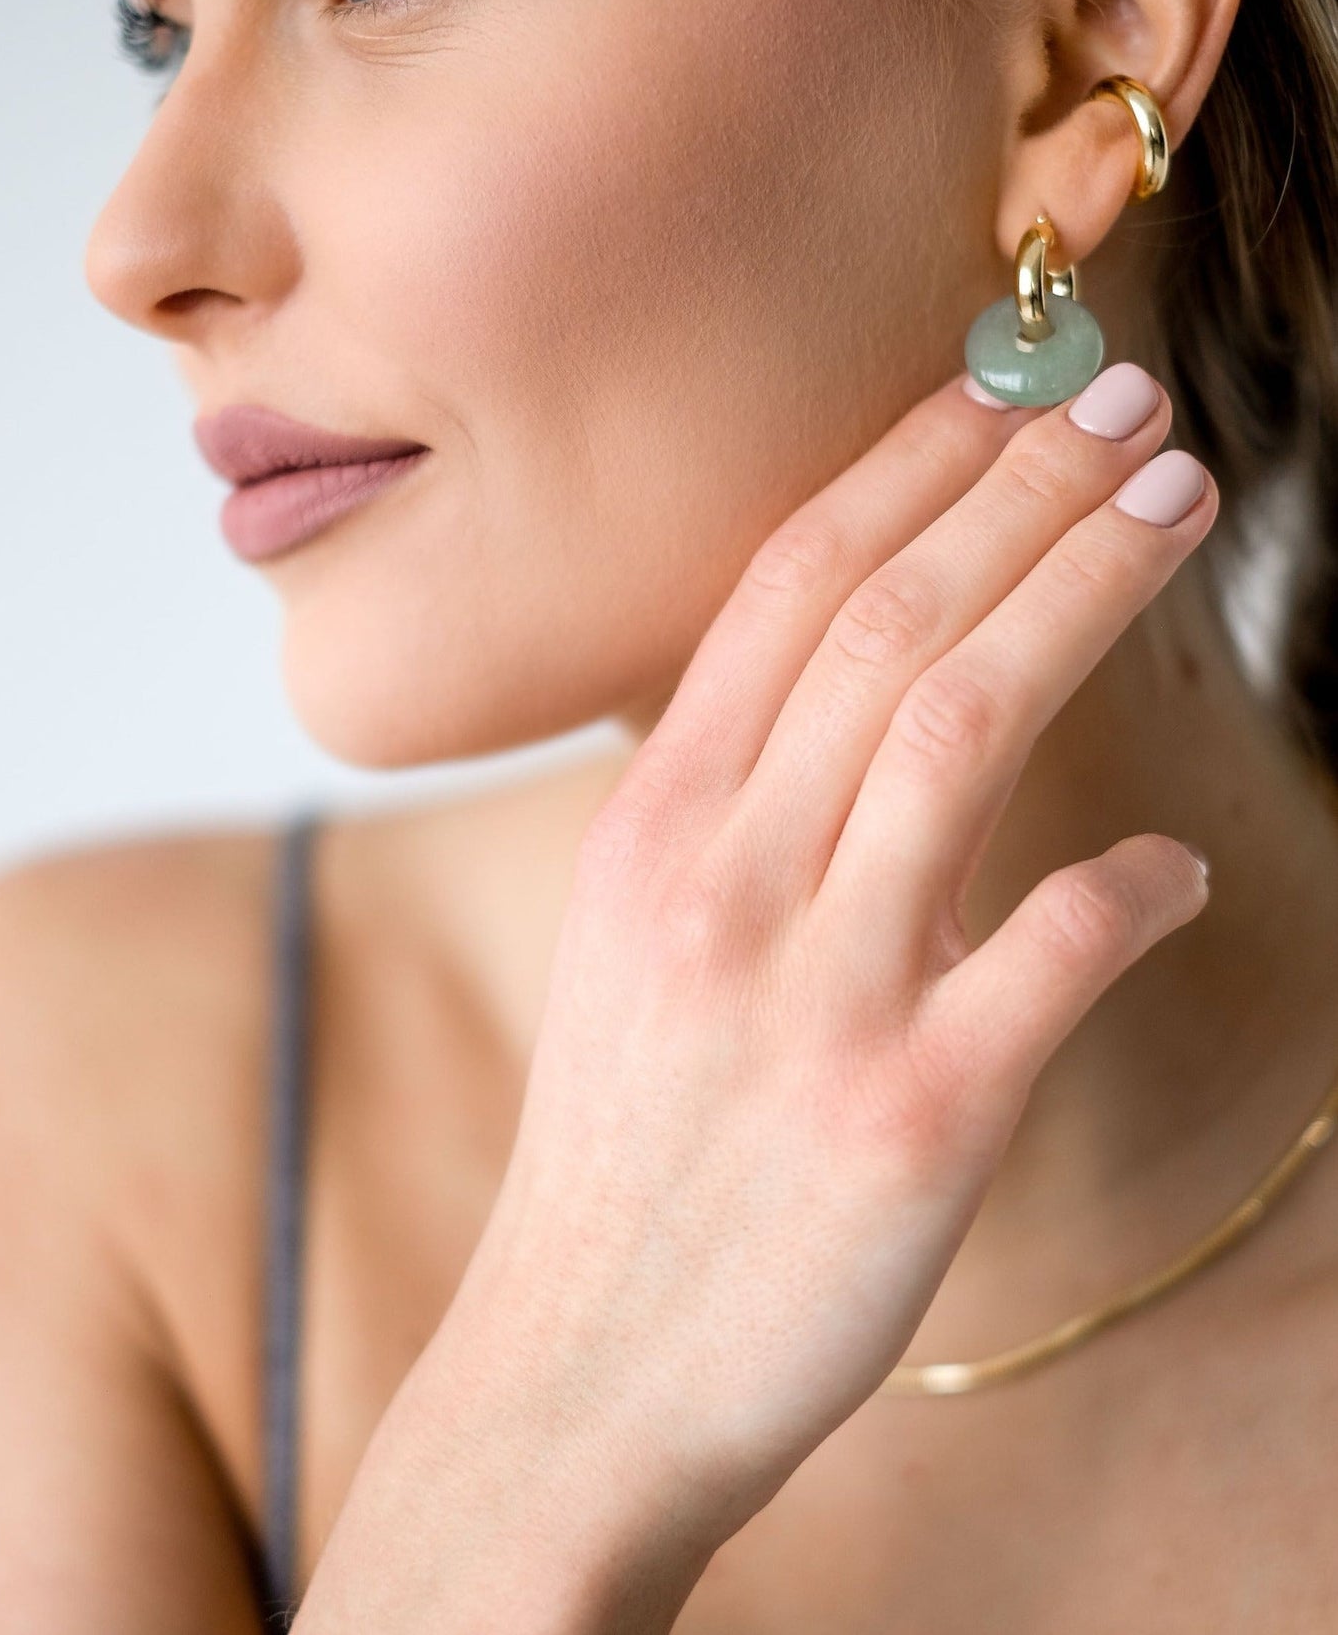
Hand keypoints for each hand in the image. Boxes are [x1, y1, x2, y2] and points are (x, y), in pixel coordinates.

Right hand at [382, 366, 1216, 1613]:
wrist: (581, 1371)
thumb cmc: (627, 1147)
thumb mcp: (641, 941)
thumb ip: (739, 813)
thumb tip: (872, 718)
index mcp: (656, 824)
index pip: (787, 589)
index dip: (909, 468)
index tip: (1000, 389)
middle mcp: (728, 879)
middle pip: (892, 622)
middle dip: (1022, 490)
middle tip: (1129, 402)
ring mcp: (818, 991)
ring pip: (965, 728)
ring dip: (1082, 594)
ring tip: (1176, 504)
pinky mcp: (914, 1114)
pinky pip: (1052, 953)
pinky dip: (1130, 884)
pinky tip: (1179, 862)